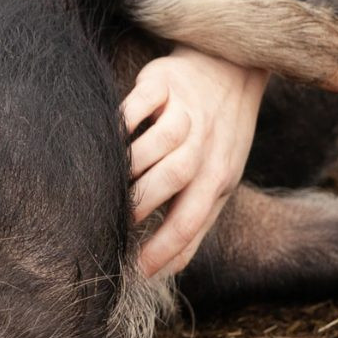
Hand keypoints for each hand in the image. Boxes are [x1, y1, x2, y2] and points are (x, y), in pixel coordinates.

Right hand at [122, 47, 268, 278]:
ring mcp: (185, 108)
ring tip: (108, 184)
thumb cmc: (220, 135)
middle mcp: (205, 141)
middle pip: (176, 175)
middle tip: (115, 220)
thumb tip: (166, 270)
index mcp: (219, 173)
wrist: (231, 67)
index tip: (138, 269)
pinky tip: (107, 139)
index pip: (193, 216)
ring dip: (131, 164)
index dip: (166, 245)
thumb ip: (195, 224)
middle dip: (143, 202)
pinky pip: (141, 102)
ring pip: (160, 139)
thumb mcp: (220, 181)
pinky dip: (123, 121)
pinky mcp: (163, 80)